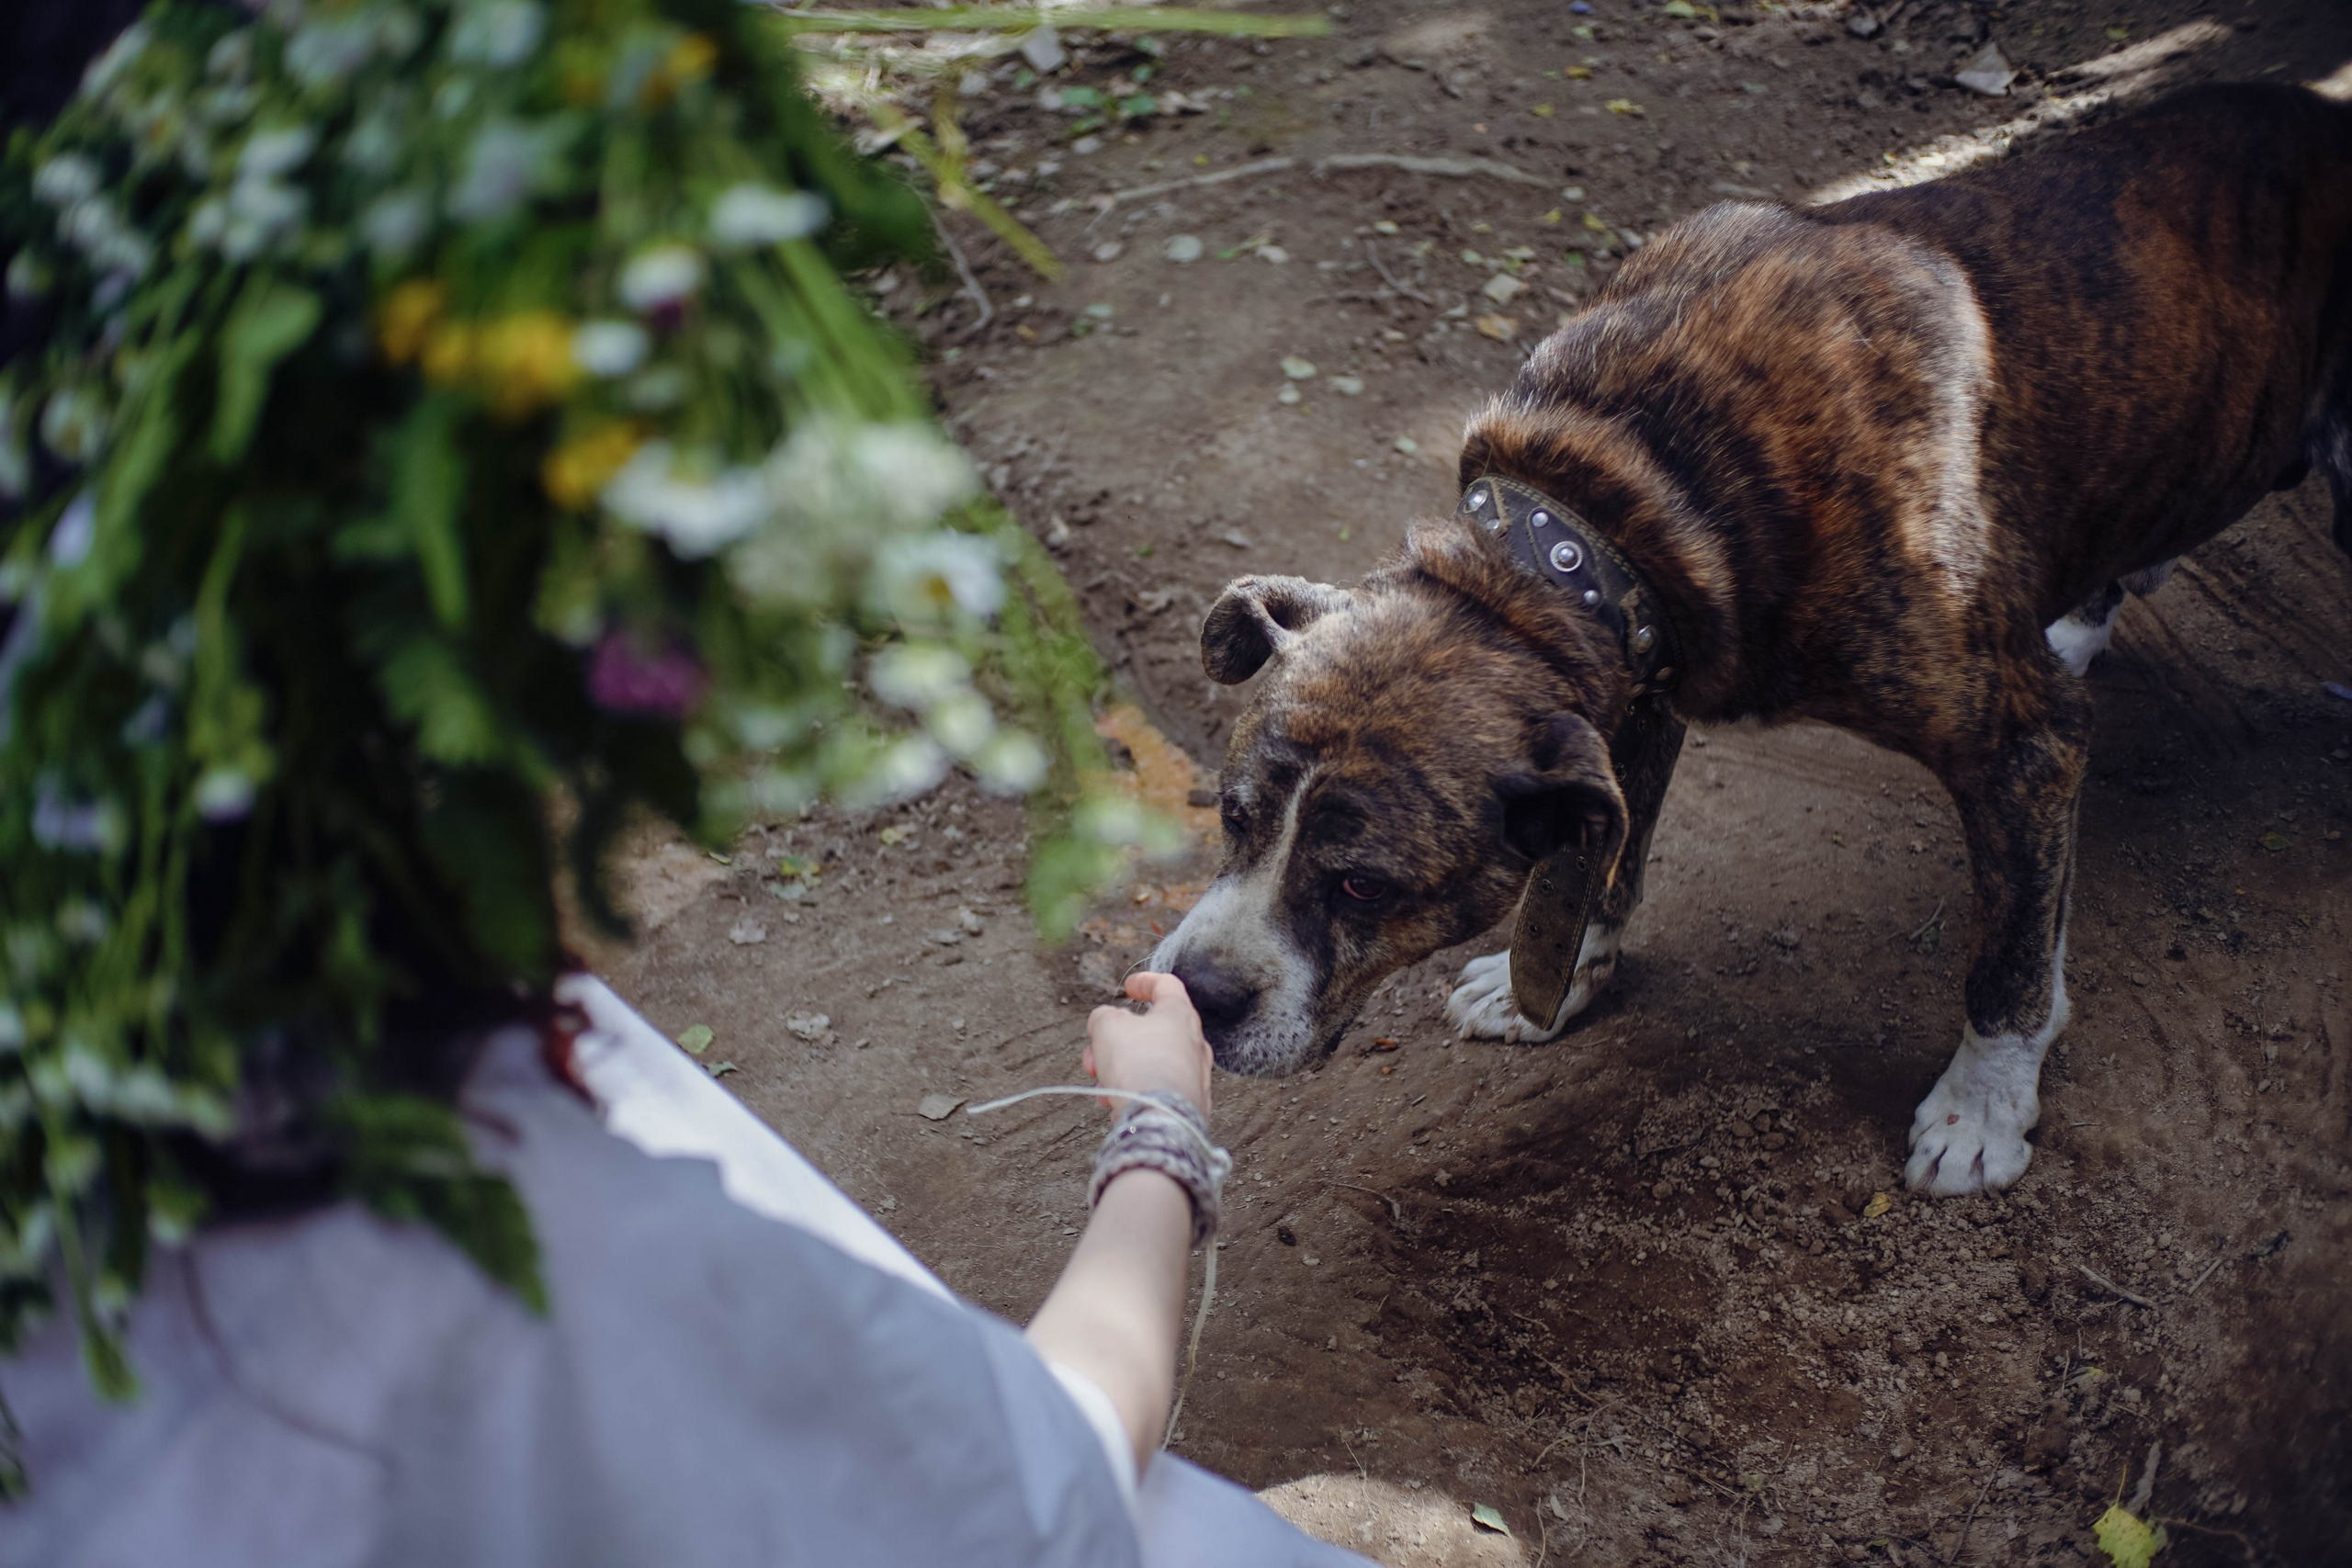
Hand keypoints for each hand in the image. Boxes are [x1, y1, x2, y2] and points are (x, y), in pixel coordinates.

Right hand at [1082, 972, 1211, 1118]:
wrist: (1159, 1118)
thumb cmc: (1140, 1067)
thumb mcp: (1108, 1027)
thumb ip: (1104, 1017)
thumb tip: (1106, 1022)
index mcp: (1180, 1015)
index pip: (1167, 985)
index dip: (1144, 982)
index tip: (1129, 987)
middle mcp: (1194, 1044)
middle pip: (1152, 1031)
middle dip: (1117, 1040)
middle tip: (1096, 1052)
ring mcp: (1194, 1076)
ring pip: (1150, 1063)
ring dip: (1120, 1069)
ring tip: (1101, 1084)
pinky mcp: (1189, 1104)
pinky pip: (1156, 1090)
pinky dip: (1134, 1091)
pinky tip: (1115, 1103)